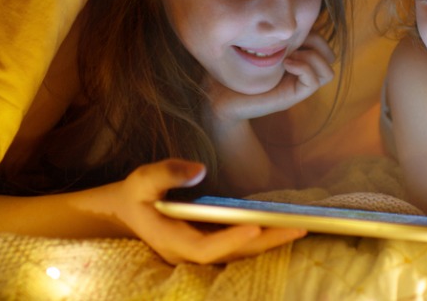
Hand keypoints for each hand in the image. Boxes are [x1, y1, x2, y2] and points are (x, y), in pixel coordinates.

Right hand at [115, 159, 306, 264]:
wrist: (126, 213)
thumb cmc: (136, 195)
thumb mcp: (142, 179)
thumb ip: (167, 172)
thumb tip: (199, 170)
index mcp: (171, 240)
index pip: (205, 248)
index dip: (231, 240)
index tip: (255, 226)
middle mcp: (188, 253)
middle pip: (232, 255)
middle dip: (266, 242)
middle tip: (298, 227)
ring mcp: (199, 253)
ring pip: (238, 254)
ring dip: (269, 242)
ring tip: (299, 226)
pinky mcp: (208, 245)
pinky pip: (238, 247)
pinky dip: (260, 239)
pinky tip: (281, 225)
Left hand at [207, 32, 335, 122]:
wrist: (219, 97)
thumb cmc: (232, 68)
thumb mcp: (254, 43)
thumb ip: (269, 31)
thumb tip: (283, 7)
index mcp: (294, 57)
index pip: (321, 41)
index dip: (312, 30)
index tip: (290, 28)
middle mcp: (299, 72)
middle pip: (330, 55)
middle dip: (317, 42)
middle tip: (292, 40)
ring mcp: (297, 85)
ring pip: (328, 71)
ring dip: (313, 57)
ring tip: (289, 54)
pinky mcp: (291, 96)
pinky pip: (315, 81)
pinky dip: (305, 68)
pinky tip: (285, 62)